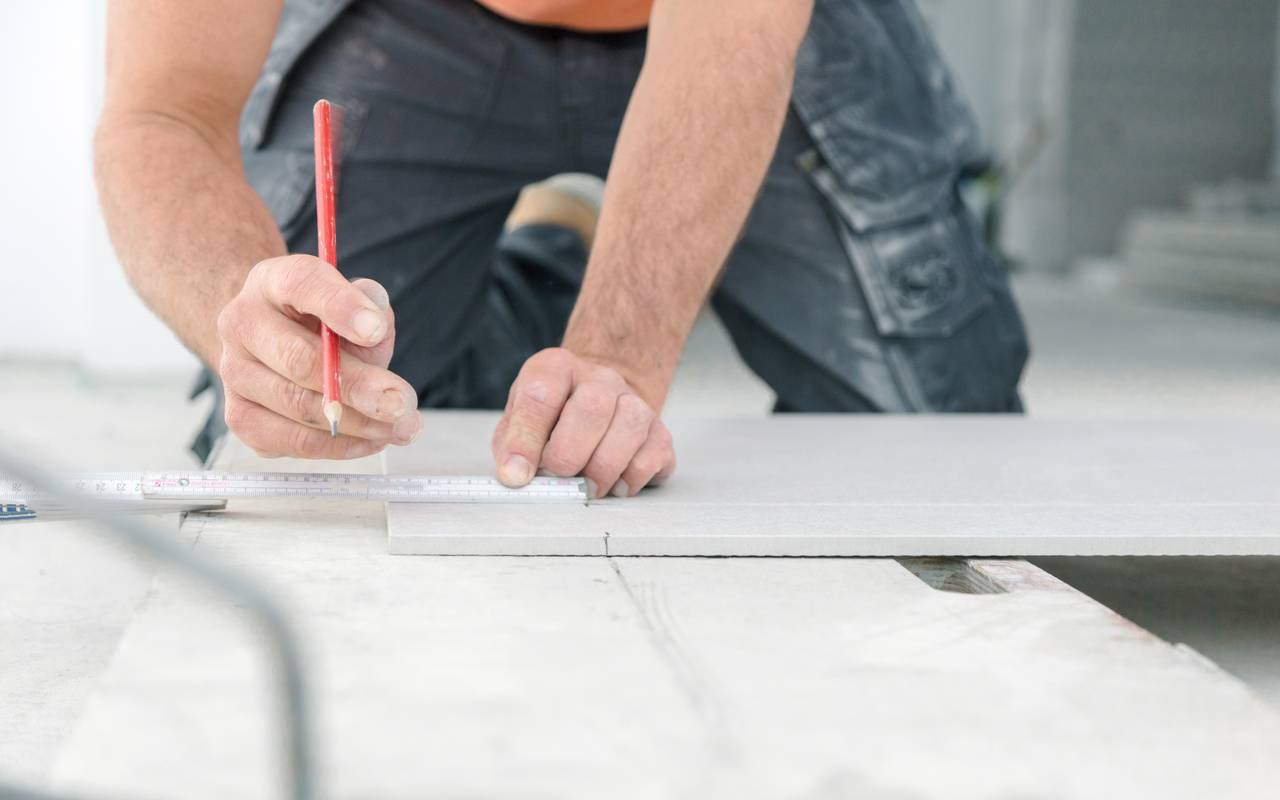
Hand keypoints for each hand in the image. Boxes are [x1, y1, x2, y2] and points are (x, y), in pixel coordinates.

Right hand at [216, 254, 420, 458]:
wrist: (277, 344)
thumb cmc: (324, 322)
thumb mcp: (352, 299)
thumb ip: (370, 306)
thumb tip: (375, 327)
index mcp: (272, 281)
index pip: (301, 284)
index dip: (340, 306)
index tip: (376, 331)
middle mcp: (242, 324)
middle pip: (299, 359)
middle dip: (359, 386)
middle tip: (402, 403)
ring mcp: (234, 374)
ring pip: (297, 407)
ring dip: (358, 423)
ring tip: (402, 427)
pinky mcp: (240, 418)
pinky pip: (292, 441)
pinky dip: (338, 446)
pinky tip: (372, 439)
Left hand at [491, 348, 675, 497]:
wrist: (598, 406)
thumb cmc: (553, 420)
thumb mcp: (518, 423)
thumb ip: (512, 446)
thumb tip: (514, 475)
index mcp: (556, 368)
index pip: (540, 395)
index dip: (525, 441)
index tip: (517, 475)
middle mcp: (599, 378)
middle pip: (593, 408)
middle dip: (568, 455)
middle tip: (557, 478)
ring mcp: (634, 401)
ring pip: (629, 429)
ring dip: (602, 470)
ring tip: (585, 486)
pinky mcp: (658, 430)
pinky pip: (651, 456)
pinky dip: (630, 479)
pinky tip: (613, 484)